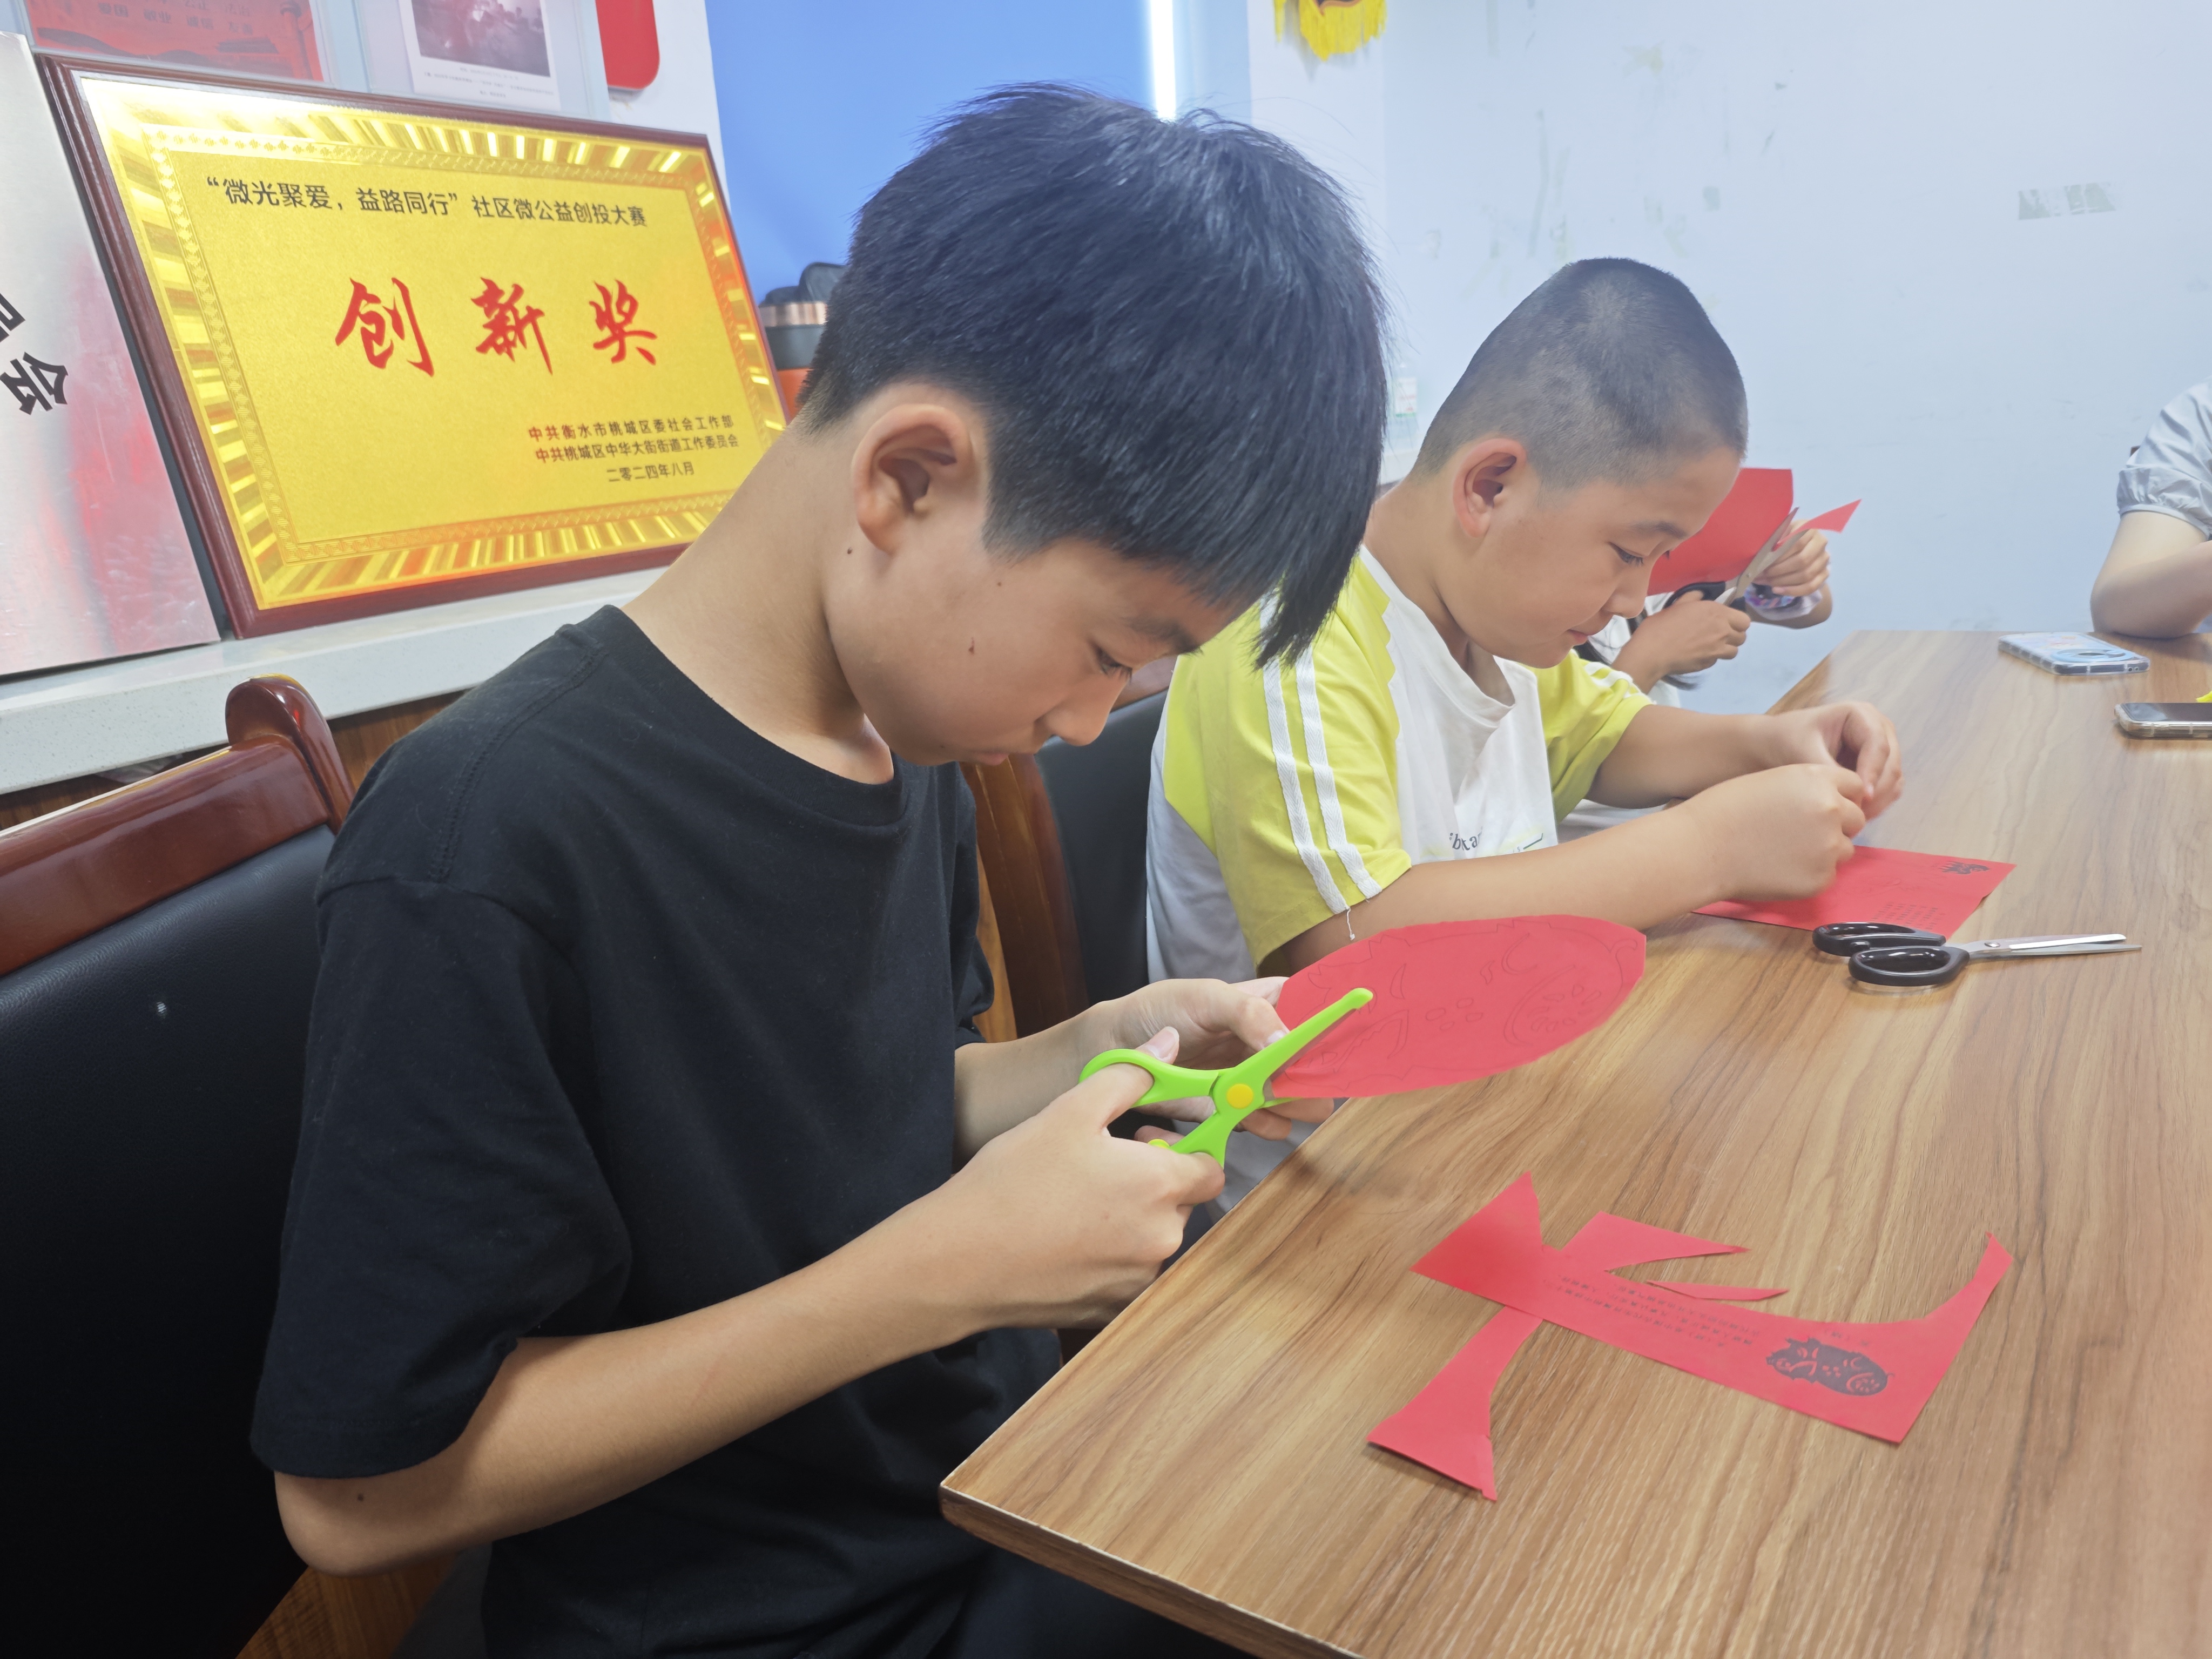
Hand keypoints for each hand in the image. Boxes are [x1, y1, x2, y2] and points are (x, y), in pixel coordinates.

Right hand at [922, 1035, 1225, 1328]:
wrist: (959, 1260)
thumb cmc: (1012, 1181)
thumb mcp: (1070, 1110)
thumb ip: (1130, 1075)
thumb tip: (1170, 1044)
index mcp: (1160, 1185)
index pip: (1211, 1167)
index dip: (1182, 1149)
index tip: (1142, 1142)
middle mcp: (1162, 1239)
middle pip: (1183, 1204)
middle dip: (1154, 1185)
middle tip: (1100, 1169)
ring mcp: (1138, 1280)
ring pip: (1155, 1241)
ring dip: (1132, 1222)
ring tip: (1076, 1205)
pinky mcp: (1113, 1311)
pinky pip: (1128, 1276)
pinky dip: (1108, 1259)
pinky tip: (1066, 1242)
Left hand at [1091, 978, 1332, 1141]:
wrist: (1115, 1050)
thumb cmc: (1159, 1011)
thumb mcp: (1205, 997)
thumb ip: (1248, 1014)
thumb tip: (1286, 1039)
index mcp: (1267, 1003)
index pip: (1315, 1011)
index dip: (1335, 1025)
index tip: (1348, 1039)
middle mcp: (1267, 1042)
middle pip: (1313, 1062)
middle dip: (1318, 1075)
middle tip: (1311, 1081)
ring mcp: (1254, 1079)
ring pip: (1296, 1098)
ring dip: (1296, 1104)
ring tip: (1284, 1102)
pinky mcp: (1235, 1110)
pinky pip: (1265, 1123)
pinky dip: (1265, 1126)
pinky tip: (1255, 1119)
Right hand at [1613, 595, 1749, 689]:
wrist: (1652, 652)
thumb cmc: (1662, 625)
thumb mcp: (1678, 604)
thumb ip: (1694, 597)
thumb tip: (1701, 593)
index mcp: (1717, 613)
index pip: (1745, 620)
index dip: (1737, 621)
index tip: (1727, 621)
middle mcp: (1722, 631)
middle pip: (1742, 637)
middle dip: (1734, 635)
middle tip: (1719, 633)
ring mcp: (1717, 650)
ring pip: (1734, 651)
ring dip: (1726, 648)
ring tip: (1711, 645)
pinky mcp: (1708, 664)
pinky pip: (1717, 661)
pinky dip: (1711, 658)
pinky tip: (1698, 654)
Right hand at [1680, 763, 1866, 900]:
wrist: (1702, 848)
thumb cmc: (1725, 811)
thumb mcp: (1772, 781)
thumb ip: (1808, 789)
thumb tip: (1832, 804)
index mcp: (1818, 779)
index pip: (1855, 786)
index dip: (1840, 797)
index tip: (1823, 807)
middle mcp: (1831, 810)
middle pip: (1856, 819)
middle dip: (1837, 825)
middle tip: (1802, 833)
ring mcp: (1829, 847)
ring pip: (1844, 849)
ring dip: (1824, 850)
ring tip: (1785, 851)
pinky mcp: (1821, 879)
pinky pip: (1827, 875)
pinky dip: (1809, 873)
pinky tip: (1779, 868)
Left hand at [1757, 522, 1829, 596]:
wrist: (1802, 545)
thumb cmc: (1785, 537)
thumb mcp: (1779, 533)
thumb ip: (1773, 540)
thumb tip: (1760, 555)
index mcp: (1809, 528)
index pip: (1797, 543)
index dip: (1780, 555)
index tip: (1763, 562)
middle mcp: (1821, 542)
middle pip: (1802, 561)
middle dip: (1778, 570)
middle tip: (1761, 575)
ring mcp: (1824, 559)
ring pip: (1805, 575)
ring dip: (1782, 581)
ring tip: (1765, 582)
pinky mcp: (1824, 573)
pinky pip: (1810, 587)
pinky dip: (1792, 591)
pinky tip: (1777, 590)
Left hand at [1757, 702, 1902, 817]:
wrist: (1777, 745)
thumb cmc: (1787, 740)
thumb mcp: (1803, 751)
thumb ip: (1828, 769)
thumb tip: (1856, 795)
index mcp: (1860, 714)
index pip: (1878, 745)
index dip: (1873, 772)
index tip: (1862, 797)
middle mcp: (1878, 729)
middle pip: (1891, 764)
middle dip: (1877, 792)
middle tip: (1857, 816)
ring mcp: (1881, 750)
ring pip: (1893, 780)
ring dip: (1879, 802)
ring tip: (1854, 819)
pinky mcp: (1879, 769)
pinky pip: (1888, 790)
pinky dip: (1877, 805)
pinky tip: (1856, 816)